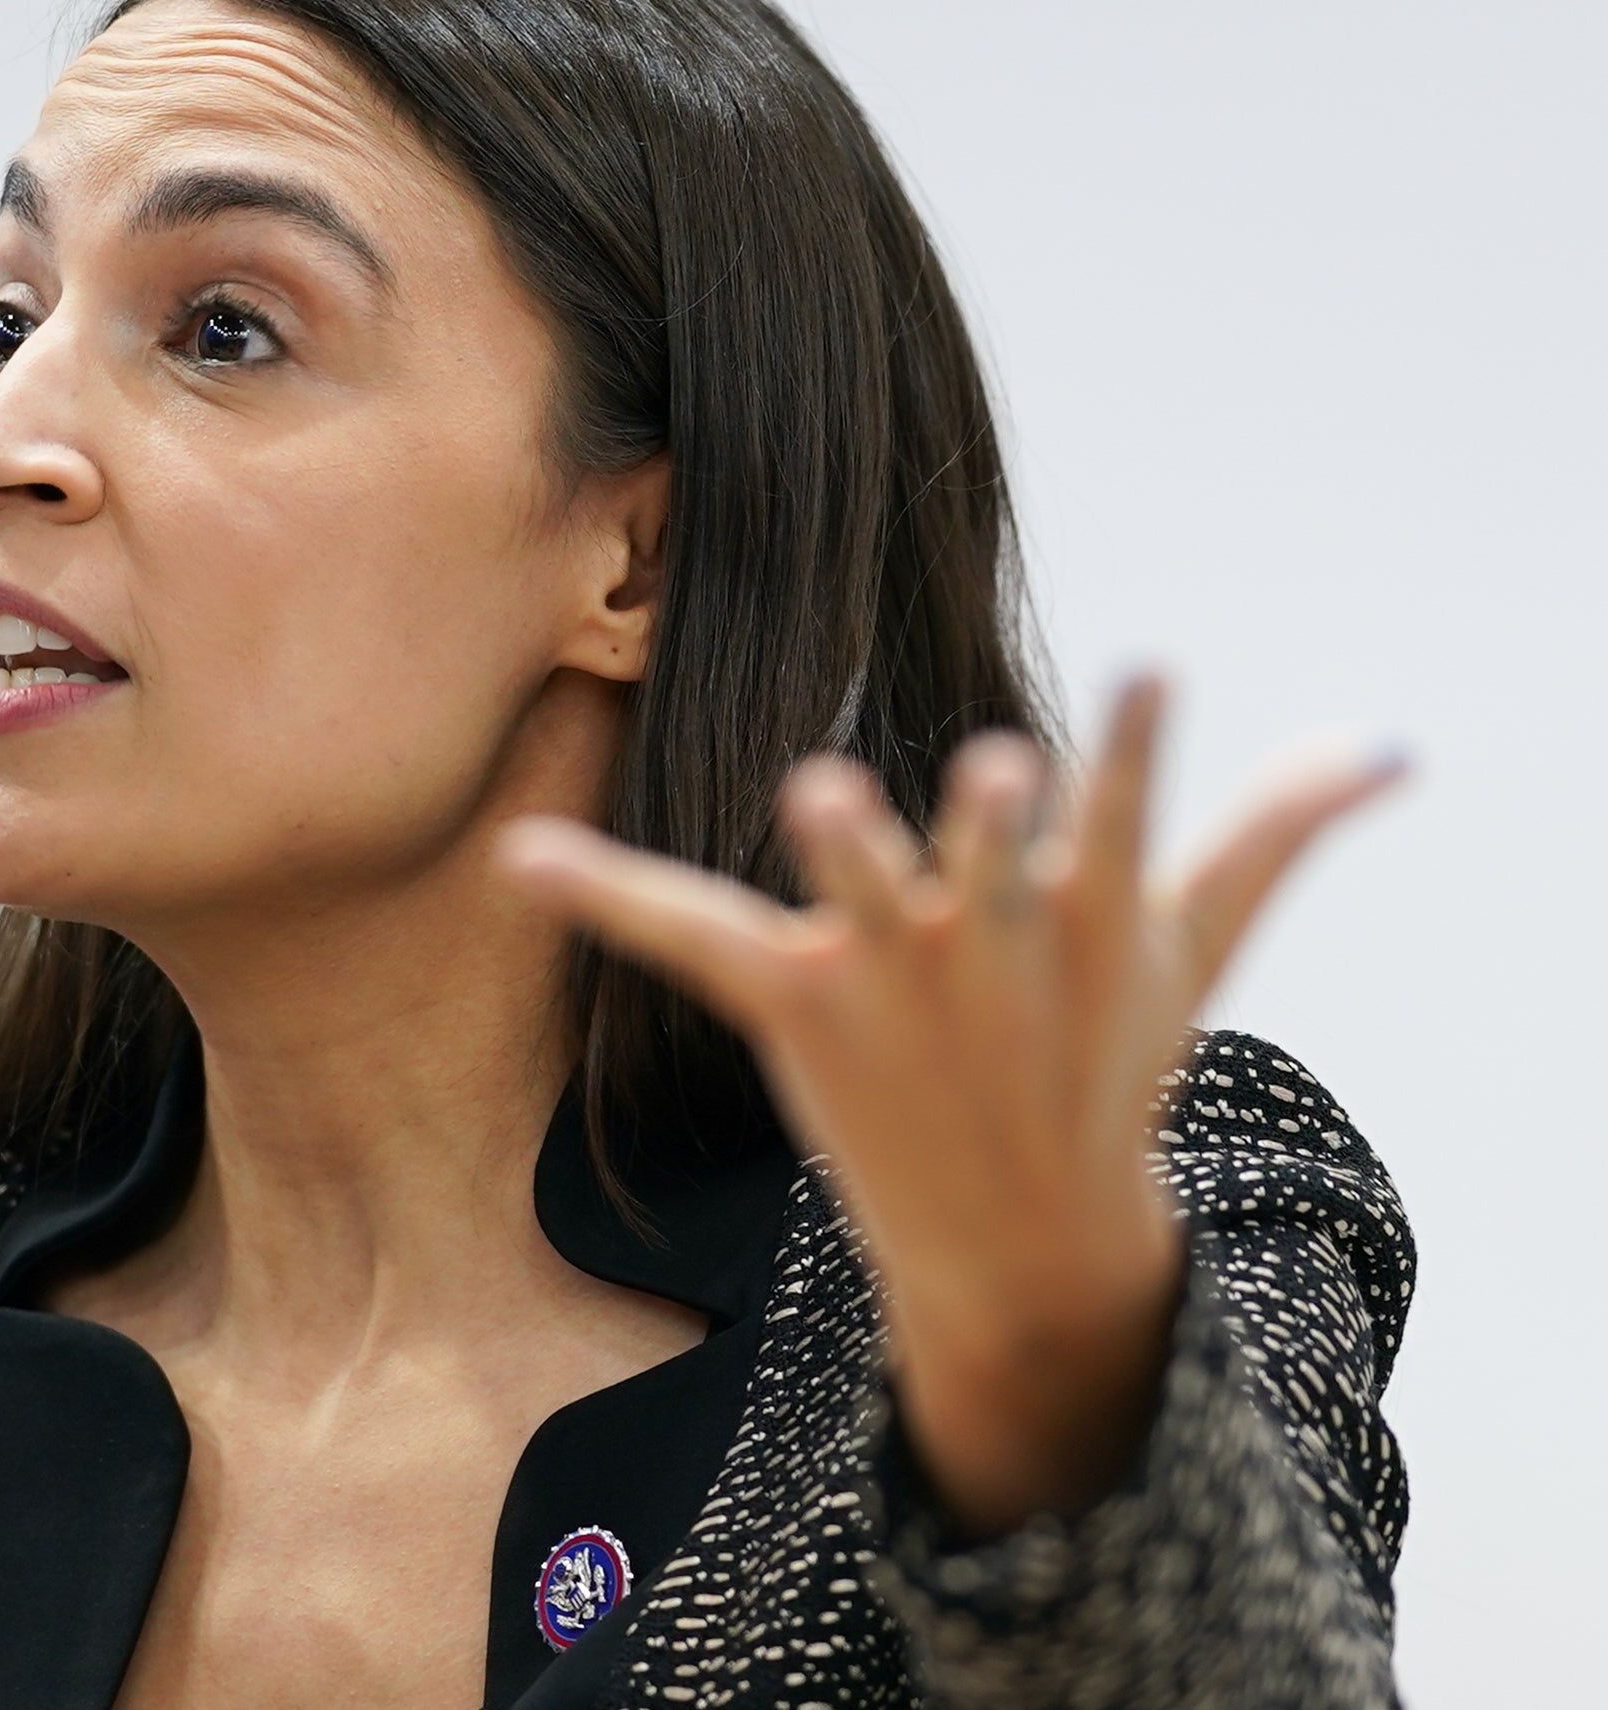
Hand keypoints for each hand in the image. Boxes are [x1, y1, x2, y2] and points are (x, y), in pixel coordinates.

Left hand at [499, 678, 1403, 1535]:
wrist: (1025, 1230)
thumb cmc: (1105, 1062)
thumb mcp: (1193, 954)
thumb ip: (1268, 835)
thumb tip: (1383, 747)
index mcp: (1083, 917)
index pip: (1126, 820)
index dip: (1140, 751)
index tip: (1152, 671)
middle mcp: (984, 941)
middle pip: (987, 868)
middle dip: (989, 829)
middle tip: (994, 774)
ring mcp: (884, 973)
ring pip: (860, 897)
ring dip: (848, 852)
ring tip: (821, 792)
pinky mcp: (790, 1000)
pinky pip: (681, 933)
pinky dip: (603, 894)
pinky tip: (519, 855)